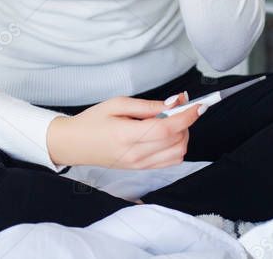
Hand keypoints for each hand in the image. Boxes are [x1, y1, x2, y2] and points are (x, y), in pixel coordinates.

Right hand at [46, 91, 200, 168]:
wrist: (74, 144)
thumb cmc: (93, 121)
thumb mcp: (118, 103)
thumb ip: (149, 105)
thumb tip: (175, 102)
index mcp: (127, 135)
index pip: (167, 128)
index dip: (187, 116)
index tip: (199, 104)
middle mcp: (135, 154)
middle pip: (177, 141)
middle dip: (186, 123)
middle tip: (179, 107)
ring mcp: (139, 165)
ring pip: (177, 153)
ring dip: (182, 135)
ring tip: (171, 121)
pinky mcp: (141, 169)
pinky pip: (170, 161)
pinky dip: (176, 146)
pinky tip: (167, 134)